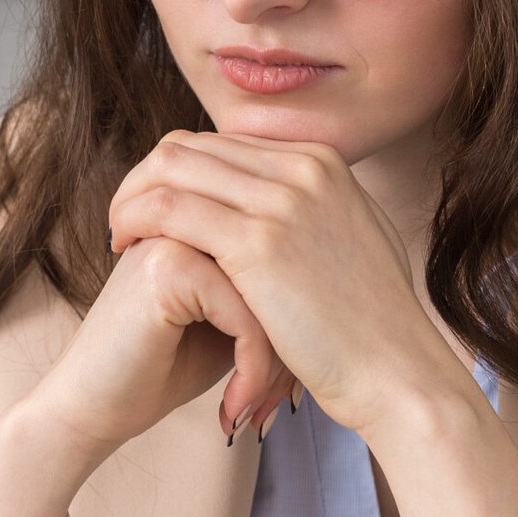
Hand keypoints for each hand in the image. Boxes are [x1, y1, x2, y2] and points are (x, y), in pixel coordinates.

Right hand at [29, 224, 299, 458]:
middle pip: (286, 267)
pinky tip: (233, 410)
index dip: (295, 320)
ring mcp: (177, 233)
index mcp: (207, 213)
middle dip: (294, 340)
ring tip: (260, 406)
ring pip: (274, 291)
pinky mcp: (168, 267)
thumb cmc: (163, 369)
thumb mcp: (229, 320)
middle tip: (278, 399)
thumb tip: (335, 289)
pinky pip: (249, 315)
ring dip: (277, 360)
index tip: (285, 380)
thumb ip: (268, 287)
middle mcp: (191, 211)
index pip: (286, 250)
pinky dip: (254, 370)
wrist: (93, 409)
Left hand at [107, 129, 452, 440]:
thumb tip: (281, 205)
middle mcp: (303, 167)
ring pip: (171, 166)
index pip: (222, 143)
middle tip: (125, 221)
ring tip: (119, 238)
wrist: (398, 373)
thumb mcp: (353, 243)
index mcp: (323, 162)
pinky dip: (135, 221)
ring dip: (131, 197)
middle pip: (191, 145)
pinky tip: (126, 251)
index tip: (157, 210)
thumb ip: (316, 212)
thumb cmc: (374, 329)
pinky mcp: (258, 242)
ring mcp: (282, 199)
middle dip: (146, 179)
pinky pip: (169, 208)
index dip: (180, 174)